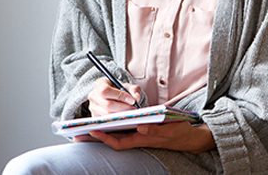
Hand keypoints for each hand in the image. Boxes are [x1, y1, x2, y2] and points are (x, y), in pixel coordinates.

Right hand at [87, 77, 141, 116]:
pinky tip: (125, 117)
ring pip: (107, 114)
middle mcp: (93, 96)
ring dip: (121, 115)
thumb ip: (134, 90)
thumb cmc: (120, 89)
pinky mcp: (95, 117)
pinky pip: (106, 121)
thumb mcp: (127, 86)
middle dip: (123, 107)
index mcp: (99, 84)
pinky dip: (117, 120)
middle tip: (134, 109)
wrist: (113, 95)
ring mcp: (93, 108)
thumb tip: (136, 98)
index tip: (132, 100)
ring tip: (131, 113)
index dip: (119, 96)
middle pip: (107, 105)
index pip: (106, 91)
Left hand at [89, 122, 215, 152]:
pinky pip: (125, 134)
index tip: (93, 131)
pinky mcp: (143, 133)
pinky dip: (114, 131)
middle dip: (96, 139)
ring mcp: (140, 137)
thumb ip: (155, 129)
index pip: (120, 142)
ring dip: (102, 135)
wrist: (189, 138)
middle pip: (113, 141)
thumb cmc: (179, 131)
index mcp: (144, 139)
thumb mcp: (170, 129)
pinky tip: (106, 125)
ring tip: (86, 130)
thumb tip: (140, 127)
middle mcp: (139, 139)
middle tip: (78, 135)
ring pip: (117, 138)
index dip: (105, 138)